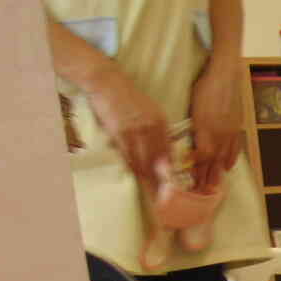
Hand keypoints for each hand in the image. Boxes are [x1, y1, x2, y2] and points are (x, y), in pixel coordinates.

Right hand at [82, 67, 169, 183]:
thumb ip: (159, 130)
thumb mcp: (151, 110)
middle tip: (164, 198)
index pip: (169, 153)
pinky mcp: (119, 133)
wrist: (107, 82)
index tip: (174, 188)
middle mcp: (151, 128)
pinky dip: (133, 168)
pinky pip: (128, 156)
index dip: (171, 173)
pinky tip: (136, 178)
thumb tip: (164, 150)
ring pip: (143, 162)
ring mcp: (135, 132)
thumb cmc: (128, 97)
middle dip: (161, 182)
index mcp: (161, 122)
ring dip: (147, 179)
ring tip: (152, 194)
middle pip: (158, 162)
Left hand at [186, 62, 244, 193]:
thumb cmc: (205, 87)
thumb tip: (190, 143)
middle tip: (202, 192)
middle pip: (214, 161)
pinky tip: (227, 167)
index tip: (191, 181)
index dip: (197, 171)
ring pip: (224, 157)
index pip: (202, 157)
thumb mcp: (194, 108)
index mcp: (206, 129)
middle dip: (207, 177)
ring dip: (218, 173)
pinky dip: (231, 159)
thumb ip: (194, 128)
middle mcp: (220, 134)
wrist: (226, 75)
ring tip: (214, 185)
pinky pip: (235, 148)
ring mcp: (230, 132)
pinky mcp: (237, 127)